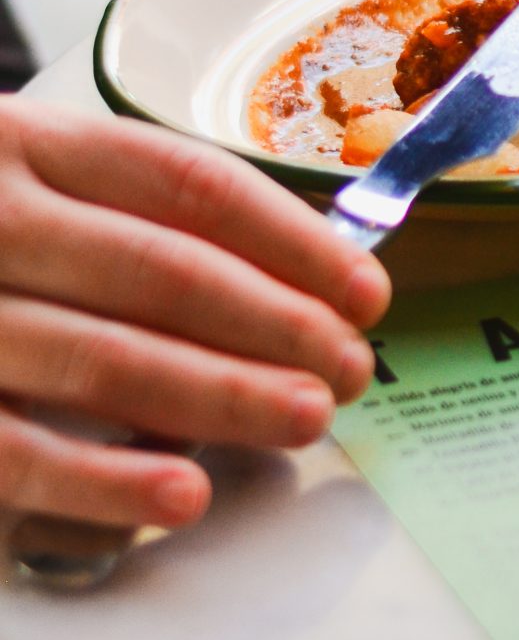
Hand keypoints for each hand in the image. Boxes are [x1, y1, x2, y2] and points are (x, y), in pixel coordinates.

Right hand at [0, 102, 388, 532]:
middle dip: (274, 325)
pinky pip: (14, 448)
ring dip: (219, 396)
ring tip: (305, 422)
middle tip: (351, 369)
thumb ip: (131, 217)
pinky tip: (184, 497)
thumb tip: (296, 276)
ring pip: (101, 358)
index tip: (363, 289)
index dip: (290, 239)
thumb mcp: (25, 182)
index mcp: (24, 142)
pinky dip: (106, 479)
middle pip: (160, 271)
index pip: (186, 184)